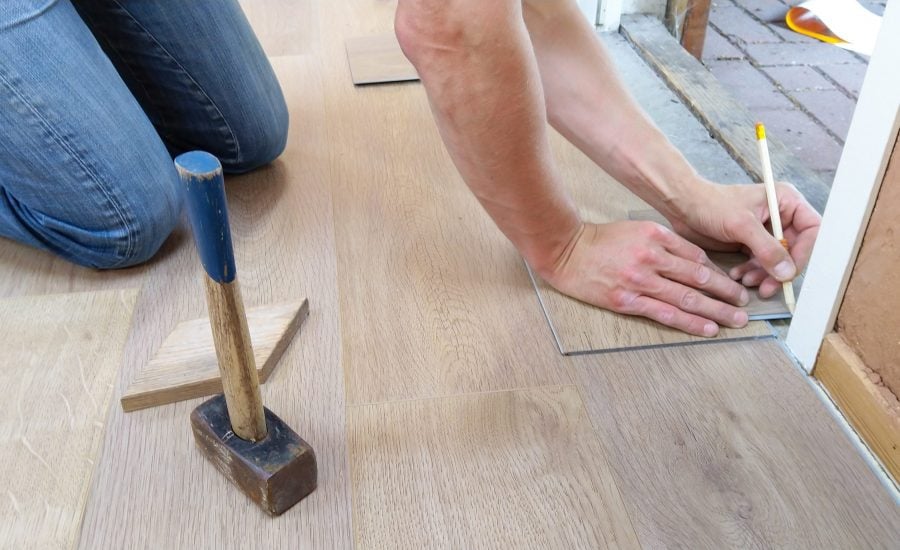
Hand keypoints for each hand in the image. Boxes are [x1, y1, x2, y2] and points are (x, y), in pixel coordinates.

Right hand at [540, 221, 750, 335]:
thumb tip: (696, 263)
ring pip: (687, 297)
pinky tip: (707, 328)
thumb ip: (665, 243)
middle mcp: (651, 257)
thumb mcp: (637, 229)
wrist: (566, 251)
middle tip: (744, 304)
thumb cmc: (601, 241)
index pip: (697, 257)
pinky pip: (665, 313)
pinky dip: (690, 322)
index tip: (733, 283)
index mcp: (656, 236)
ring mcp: (639, 280)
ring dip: (716, 311)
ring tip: (735, 320)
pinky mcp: (627, 300)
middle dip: (726, 293)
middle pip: (698, 277)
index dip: (719, 273)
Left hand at [666, 181, 820, 297]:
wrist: (683, 206)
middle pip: (795, 250)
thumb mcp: (742, 225)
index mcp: (786, 201)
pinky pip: (760, 263)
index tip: (789, 271)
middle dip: (780, 270)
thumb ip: (767, 248)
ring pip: (777, 260)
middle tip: (767, 287)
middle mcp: (780, 216)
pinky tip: (738, 276)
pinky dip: (752, 272)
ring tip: (746, 281)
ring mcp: (766, 231)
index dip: (805, 252)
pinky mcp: (751, 243)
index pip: (812, 230)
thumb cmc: (711, 204)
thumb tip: (787, 273)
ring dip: (764, 274)